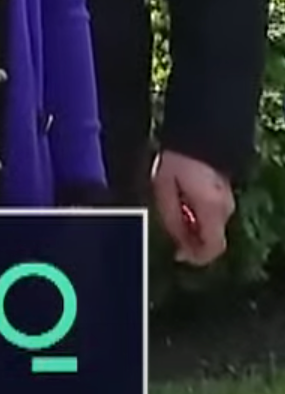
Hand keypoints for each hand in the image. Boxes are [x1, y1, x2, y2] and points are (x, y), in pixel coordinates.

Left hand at [153, 150, 233, 264]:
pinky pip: (212, 215)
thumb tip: (179, 244)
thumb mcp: (165, 192)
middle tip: (172, 236)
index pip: (213, 248)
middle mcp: (225, 209)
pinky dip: (199, 218)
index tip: (179, 256)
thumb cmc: (178, 162)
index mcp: (211, 210)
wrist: (198, 136)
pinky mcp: (224, 194)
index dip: (196, 258)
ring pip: (212, 228)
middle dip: (192, 242)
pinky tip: (183, 207)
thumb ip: (172, 220)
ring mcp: (227, 201)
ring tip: (174, 215)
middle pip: (212, 239)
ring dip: (194, 229)